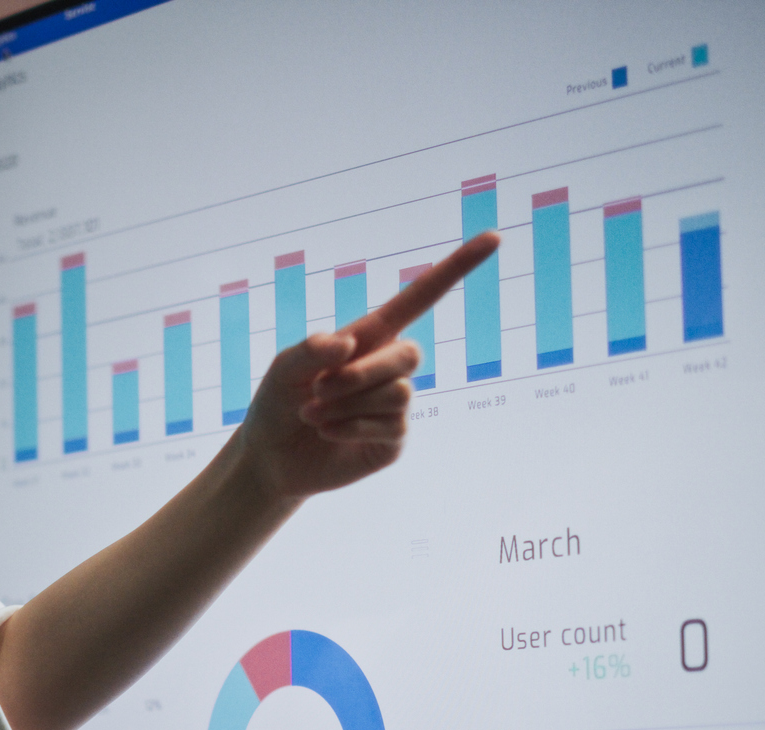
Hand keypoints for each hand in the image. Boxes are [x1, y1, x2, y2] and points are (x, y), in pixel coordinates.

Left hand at [233, 231, 499, 499]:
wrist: (271, 457)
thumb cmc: (278, 402)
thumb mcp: (283, 367)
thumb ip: (311, 349)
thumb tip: (350, 344)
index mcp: (371, 336)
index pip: (421, 298)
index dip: (456, 268)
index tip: (494, 237)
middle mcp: (390, 367)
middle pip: (410, 356)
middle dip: (359, 374)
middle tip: (317, 390)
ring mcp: (396, 405)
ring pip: (400, 393)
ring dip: (347, 405)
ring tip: (313, 414)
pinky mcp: (393, 440)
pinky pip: (391, 426)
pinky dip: (349, 427)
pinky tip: (326, 432)